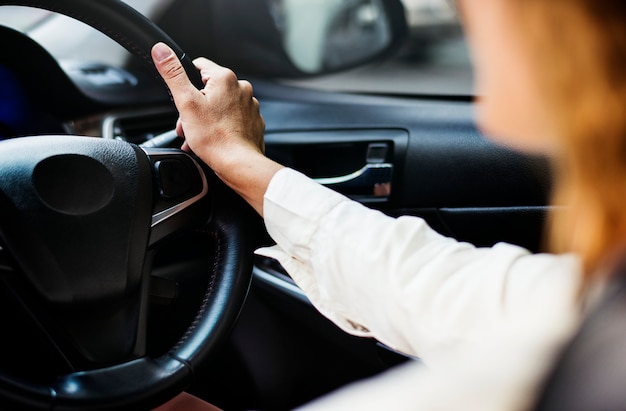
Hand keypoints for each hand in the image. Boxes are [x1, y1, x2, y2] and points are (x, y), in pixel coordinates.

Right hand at [151, 42, 282, 215]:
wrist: (238, 163)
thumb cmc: (214, 137)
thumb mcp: (185, 102)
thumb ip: (172, 73)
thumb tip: (161, 50)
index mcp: (225, 78)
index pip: (199, 66)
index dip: (185, 81)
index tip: (182, 97)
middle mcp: (241, 88)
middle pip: (209, 89)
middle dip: (194, 106)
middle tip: (187, 124)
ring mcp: (249, 106)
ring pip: (220, 106)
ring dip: (205, 119)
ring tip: (197, 136)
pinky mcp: (253, 122)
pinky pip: (232, 120)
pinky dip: (220, 128)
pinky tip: (212, 140)